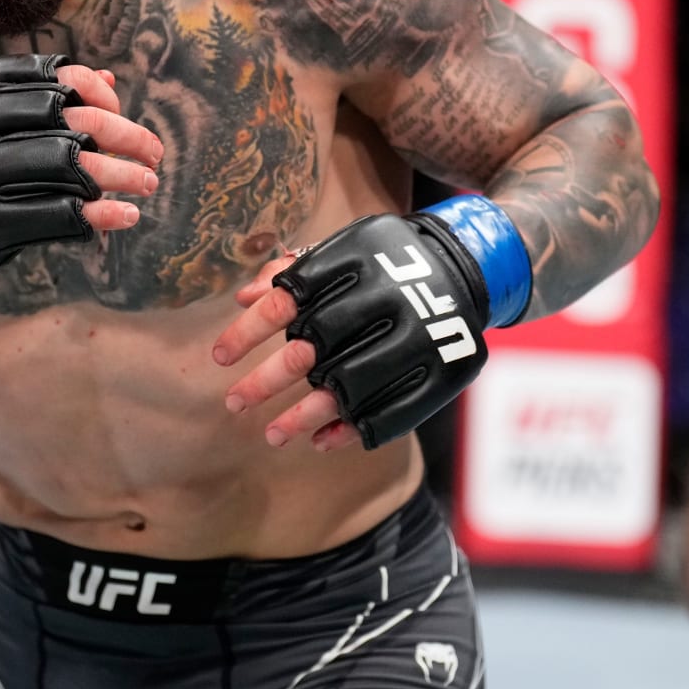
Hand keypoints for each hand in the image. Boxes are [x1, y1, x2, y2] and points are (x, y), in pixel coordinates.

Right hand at [53, 63, 162, 236]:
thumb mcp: (2, 109)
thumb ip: (49, 92)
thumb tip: (108, 78)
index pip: (70, 80)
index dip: (106, 97)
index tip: (120, 113)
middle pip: (86, 124)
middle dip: (131, 138)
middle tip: (155, 154)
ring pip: (81, 167)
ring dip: (126, 176)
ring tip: (148, 183)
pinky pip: (64, 214)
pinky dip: (105, 214)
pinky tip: (129, 214)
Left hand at [214, 207, 502, 450]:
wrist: (470, 265)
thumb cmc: (388, 258)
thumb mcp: (344, 248)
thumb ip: (294, 269)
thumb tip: (242, 297)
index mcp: (357, 261)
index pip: (287, 300)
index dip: (248, 332)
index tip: (218, 357)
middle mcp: (386, 298)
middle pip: (312, 349)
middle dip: (266, 381)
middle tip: (233, 403)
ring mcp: (417, 339)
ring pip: (347, 389)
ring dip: (302, 416)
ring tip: (270, 435)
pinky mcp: (441, 373)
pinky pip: (390, 413)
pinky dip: (351, 430)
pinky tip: (320, 440)